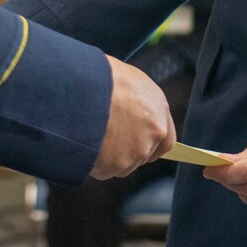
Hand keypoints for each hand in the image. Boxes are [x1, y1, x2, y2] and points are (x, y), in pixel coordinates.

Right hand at [92, 56, 176, 178]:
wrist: (80, 89)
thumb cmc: (98, 77)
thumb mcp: (124, 79)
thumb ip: (133, 101)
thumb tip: (126, 108)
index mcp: (158, 107)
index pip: (166, 139)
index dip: (151, 144)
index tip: (139, 145)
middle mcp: (154, 131)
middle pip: (143, 154)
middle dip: (127, 150)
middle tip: (107, 138)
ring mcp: (137, 150)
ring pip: (123, 164)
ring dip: (110, 157)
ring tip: (91, 136)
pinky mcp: (118, 164)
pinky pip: (104, 169)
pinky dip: (95, 162)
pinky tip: (85, 144)